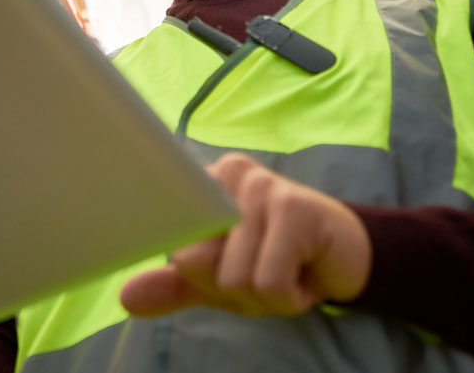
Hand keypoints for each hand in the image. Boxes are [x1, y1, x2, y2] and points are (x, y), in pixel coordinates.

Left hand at [120, 152, 370, 317]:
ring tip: (289, 271)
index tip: (234, 264)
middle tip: (266, 270)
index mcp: (202, 185)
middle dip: (233, 289)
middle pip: (197, 264)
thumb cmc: (278, 262)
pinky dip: (289, 297)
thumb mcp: (219, 280)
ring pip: (233, 278)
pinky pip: (268, 281)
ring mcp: (261, 186)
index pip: (173, 246)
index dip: (202, 275)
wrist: (347, 259)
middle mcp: (227, 176)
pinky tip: (305, 274)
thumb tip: (126, 298)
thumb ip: (175, 286)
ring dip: (266, 297)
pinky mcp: (294, 206)